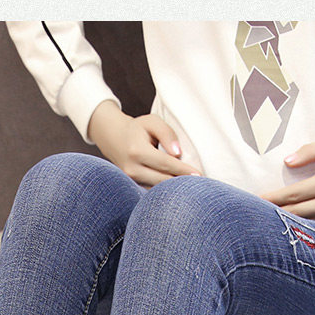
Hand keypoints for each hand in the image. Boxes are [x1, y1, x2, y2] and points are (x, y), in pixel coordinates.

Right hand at [87, 100, 201, 185]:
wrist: (113, 139)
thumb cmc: (137, 129)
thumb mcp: (152, 122)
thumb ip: (167, 134)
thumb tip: (178, 153)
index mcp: (137, 151)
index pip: (165, 163)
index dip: (183, 170)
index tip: (199, 175)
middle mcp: (132, 169)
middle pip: (163, 180)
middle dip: (182, 183)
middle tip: (201, 185)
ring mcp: (131, 181)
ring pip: (158, 190)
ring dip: (175, 190)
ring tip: (192, 189)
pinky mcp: (133, 187)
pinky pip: (152, 192)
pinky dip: (166, 192)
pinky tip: (179, 190)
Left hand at [261, 137, 314, 232]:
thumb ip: (309, 151)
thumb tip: (287, 162)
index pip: (293, 194)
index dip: (273, 199)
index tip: (257, 200)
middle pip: (295, 214)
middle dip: (274, 214)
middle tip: (254, 215)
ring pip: (305, 226)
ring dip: (285, 225)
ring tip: (266, 224)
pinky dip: (302, 230)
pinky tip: (287, 230)